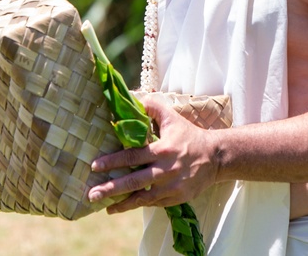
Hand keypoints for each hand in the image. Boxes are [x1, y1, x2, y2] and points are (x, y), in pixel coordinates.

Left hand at [87, 94, 219, 212]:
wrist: (215, 157)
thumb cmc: (189, 135)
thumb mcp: (172, 118)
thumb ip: (151, 107)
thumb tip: (131, 98)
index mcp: (163, 150)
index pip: (133, 156)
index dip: (113, 161)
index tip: (94, 166)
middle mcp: (166, 170)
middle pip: (134, 181)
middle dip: (111, 189)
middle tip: (91, 195)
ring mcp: (172, 187)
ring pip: (143, 198)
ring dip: (123, 204)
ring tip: (106, 209)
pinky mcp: (177, 198)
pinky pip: (154, 203)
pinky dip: (139, 205)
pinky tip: (125, 206)